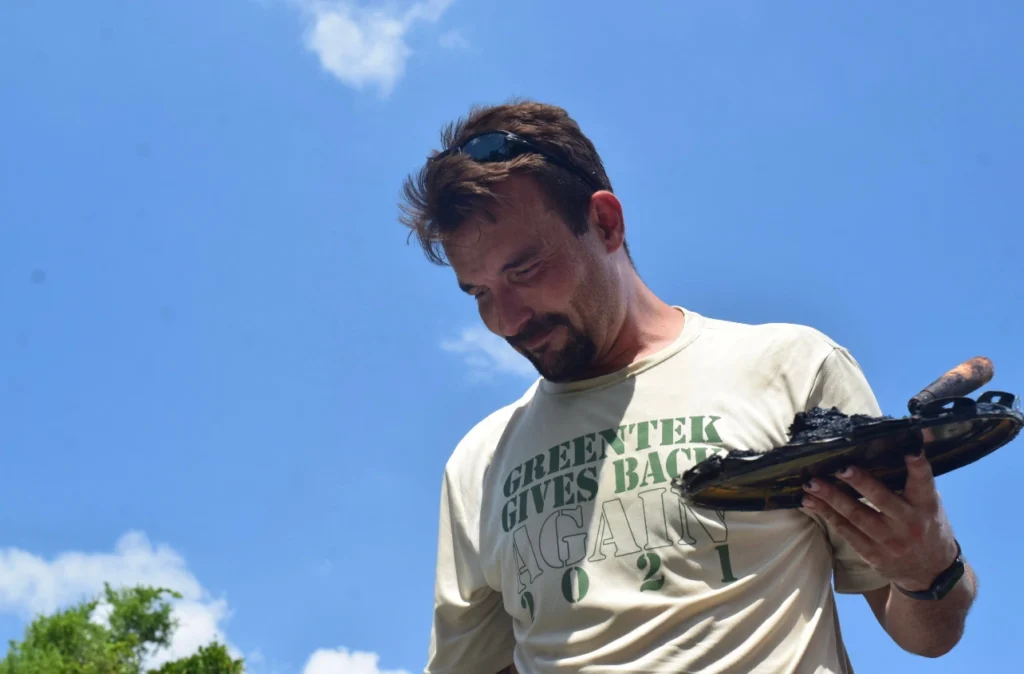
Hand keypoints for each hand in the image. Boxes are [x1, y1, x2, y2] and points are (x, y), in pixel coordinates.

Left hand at [801, 451, 958, 590]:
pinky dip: (826, 514)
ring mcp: (889, 540)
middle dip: (860, 482)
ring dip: (831, 497)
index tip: (911, 450)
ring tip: (811, 483)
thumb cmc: (925, 524)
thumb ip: (914, 480)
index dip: (918, 466)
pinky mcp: (872, 554)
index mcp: (926, 505)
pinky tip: (810, 501)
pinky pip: (845, 531)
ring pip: (856, 516)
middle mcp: (908, 523)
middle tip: (840, 467)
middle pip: (881, 499)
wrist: (930, 571)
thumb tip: (899, 443)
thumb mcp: (929, 503)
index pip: (923, 482)